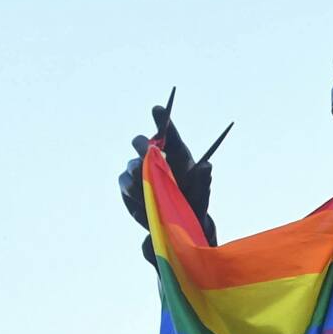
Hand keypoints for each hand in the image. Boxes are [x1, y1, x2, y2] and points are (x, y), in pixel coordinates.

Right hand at [117, 93, 220, 235]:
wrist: (178, 224)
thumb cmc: (192, 201)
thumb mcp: (202, 194)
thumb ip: (204, 181)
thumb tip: (207, 166)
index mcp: (175, 153)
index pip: (167, 132)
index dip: (162, 119)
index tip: (158, 110)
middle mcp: (154, 157)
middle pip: (140, 142)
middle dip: (143, 147)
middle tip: (148, 154)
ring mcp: (137, 169)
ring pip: (132, 166)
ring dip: (140, 178)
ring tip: (155, 194)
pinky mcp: (126, 186)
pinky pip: (126, 185)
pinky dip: (135, 196)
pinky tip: (148, 206)